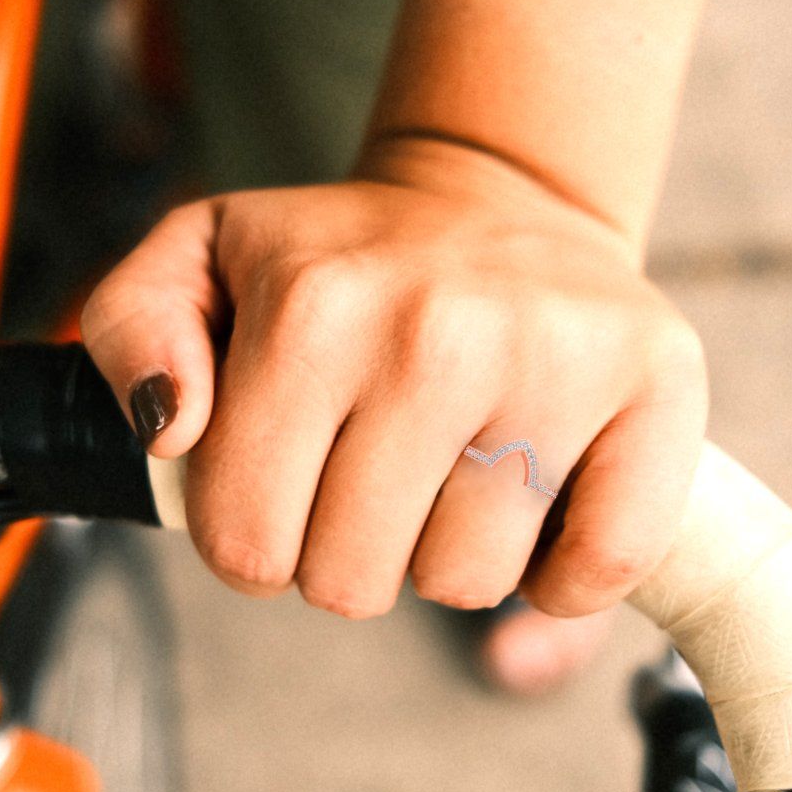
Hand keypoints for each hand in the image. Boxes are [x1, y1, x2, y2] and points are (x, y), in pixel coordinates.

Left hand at [81, 137, 706, 618]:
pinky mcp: (659, 392)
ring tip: (453, 471)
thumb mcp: (206, 258)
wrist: (503, 206)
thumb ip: (133, 330)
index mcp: (316, 308)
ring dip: (444, 553)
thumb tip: (173, 431)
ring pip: (467, 585)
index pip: (246, 543)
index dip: (252, 542)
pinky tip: (538, 510)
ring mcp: (560, 362)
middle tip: (372, 480)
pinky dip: (559, 576)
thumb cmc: (351, 259)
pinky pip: (593, 573)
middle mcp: (442, 333)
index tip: (282, 496)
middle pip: (352, 582)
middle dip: (345, 554)